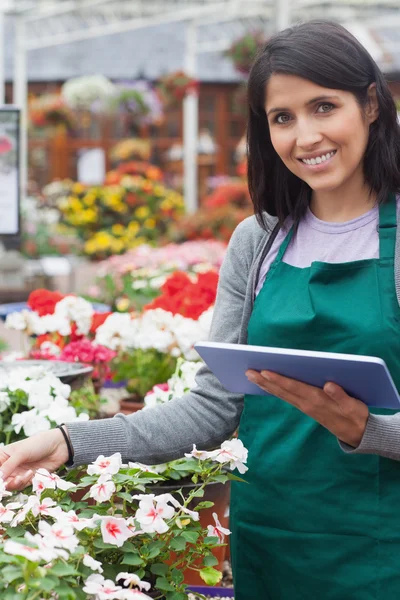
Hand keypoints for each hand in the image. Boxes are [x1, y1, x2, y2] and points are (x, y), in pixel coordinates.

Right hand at [0, 428, 69, 490]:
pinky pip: (20, 486)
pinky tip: (31, 473)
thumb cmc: (38, 444)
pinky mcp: (27, 479)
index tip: (0, 480)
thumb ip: (8, 466)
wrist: (59, 447)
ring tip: (25, 474)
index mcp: (3, 455)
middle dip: (3, 483)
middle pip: (0, 480)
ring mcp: (18, 473)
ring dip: (15, 483)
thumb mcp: (21, 453)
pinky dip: (24, 482)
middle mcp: (9, 465)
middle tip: (10, 481)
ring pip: (9, 485)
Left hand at [246, 370, 368, 447]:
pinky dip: (275, 390)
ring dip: (266, 385)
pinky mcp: (306, 407)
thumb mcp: (353, 407)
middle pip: (282, 390)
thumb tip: (328, 384)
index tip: (264, 371)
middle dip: (265, 381)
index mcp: (317, 400)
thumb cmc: (355, 416)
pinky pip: (286, 397)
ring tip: (252, 376)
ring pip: (282, 394)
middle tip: (248, 372)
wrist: (357, 433)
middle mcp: (307, 403)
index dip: (279, 379)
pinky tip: (267, 384)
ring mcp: (305, 406)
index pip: (294, 387)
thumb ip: (341, 396)